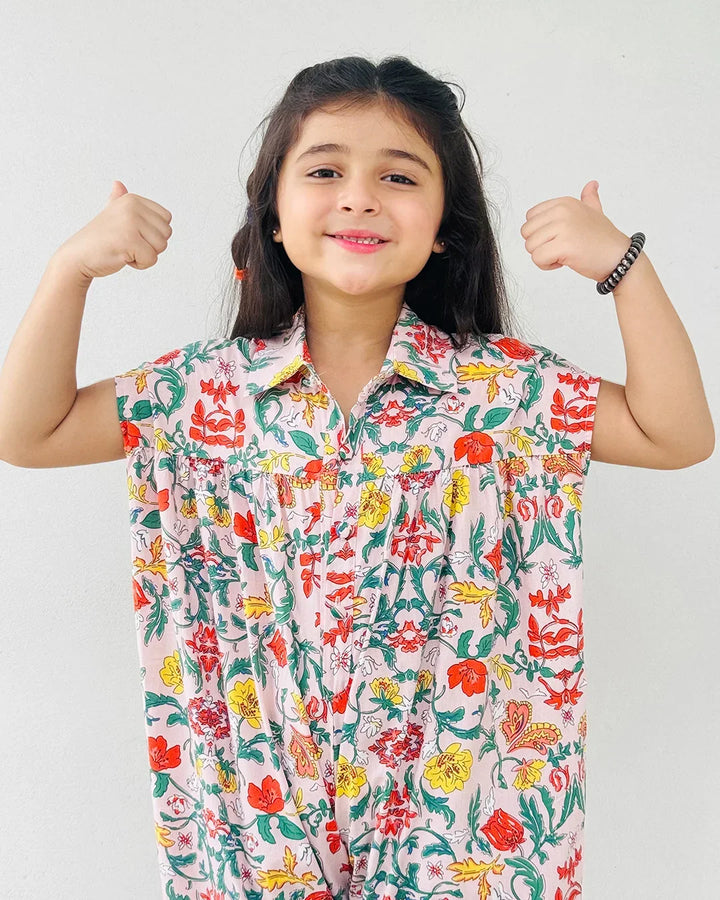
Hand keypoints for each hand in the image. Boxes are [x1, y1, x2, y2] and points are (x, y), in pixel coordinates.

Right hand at [55, 180, 172, 280]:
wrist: (78, 256)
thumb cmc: (98, 239)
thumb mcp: (110, 214)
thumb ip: (118, 201)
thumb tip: (118, 184)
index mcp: (132, 199)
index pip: (166, 219)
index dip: (153, 233)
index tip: (132, 234)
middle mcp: (132, 207)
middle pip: (166, 233)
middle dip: (151, 245)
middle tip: (128, 244)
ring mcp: (131, 222)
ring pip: (161, 247)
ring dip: (145, 255)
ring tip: (125, 249)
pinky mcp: (130, 240)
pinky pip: (151, 259)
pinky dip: (139, 264)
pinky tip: (122, 257)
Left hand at [520, 181, 630, 281]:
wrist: (619, 257)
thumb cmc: (604, 239)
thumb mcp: (595, 212)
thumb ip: (589, 199)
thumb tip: (592, 184)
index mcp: (564, 203)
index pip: (530, 217)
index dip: (540, 232)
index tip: (559, 237)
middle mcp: (562, 211)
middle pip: (526, 232)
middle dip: (539, 245)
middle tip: (560, 248)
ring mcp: (563, 227)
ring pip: (530, 247)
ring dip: (543, 256)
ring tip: (563, 254)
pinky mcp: (564, 245)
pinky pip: (537, 259)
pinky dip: (547, 265)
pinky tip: (564, 262)